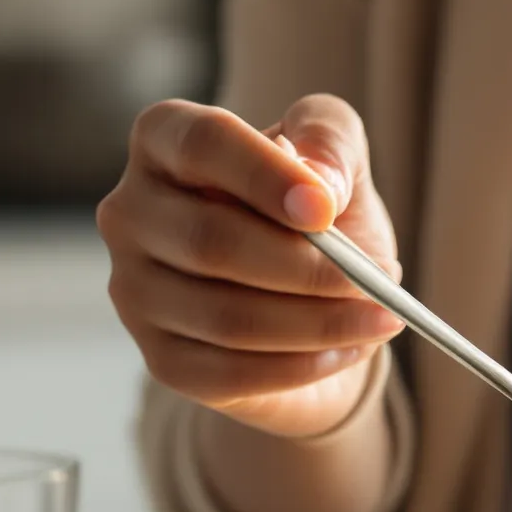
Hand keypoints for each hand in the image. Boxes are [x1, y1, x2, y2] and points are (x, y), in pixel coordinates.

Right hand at [98, 94, 404, 438]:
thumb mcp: (337, 160)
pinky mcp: (160, 358)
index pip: (201, 143)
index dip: (264, 174)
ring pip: (226, 316)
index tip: (326, 209)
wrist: (314, 301)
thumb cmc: (317, 217)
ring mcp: (135, 290)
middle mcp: (131, 212)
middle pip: (211, 240)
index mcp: (164, 139)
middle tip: (378, 278)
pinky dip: (302, 365)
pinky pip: (230, 372)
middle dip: (308, 266)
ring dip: (319, 322)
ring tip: (380, 316)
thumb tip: (319, 182)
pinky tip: (349, 350)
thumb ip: (331, 140)